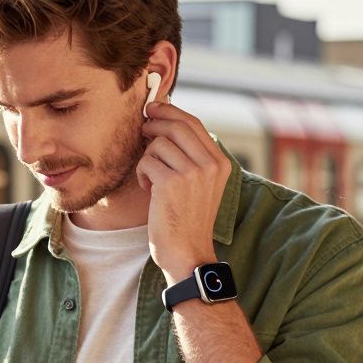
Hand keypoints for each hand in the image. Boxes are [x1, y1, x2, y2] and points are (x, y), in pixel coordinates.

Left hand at [137, 101, 230, 281]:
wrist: (188, 252)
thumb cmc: (188, 219)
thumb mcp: (200, 184)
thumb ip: (191, 155)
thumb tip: (164, 120)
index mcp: (220, 162)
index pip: (194, 123)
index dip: (170, 112)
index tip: (153, 109)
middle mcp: (210, 165)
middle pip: (176, 126)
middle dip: (154, 124)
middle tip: (142, 132)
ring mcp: (192, 173)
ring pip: (158, 144)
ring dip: (147, 158)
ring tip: (151, 178)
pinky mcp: (171, 183)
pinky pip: (147, 161)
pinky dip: (142, 173)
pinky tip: (149, 190)